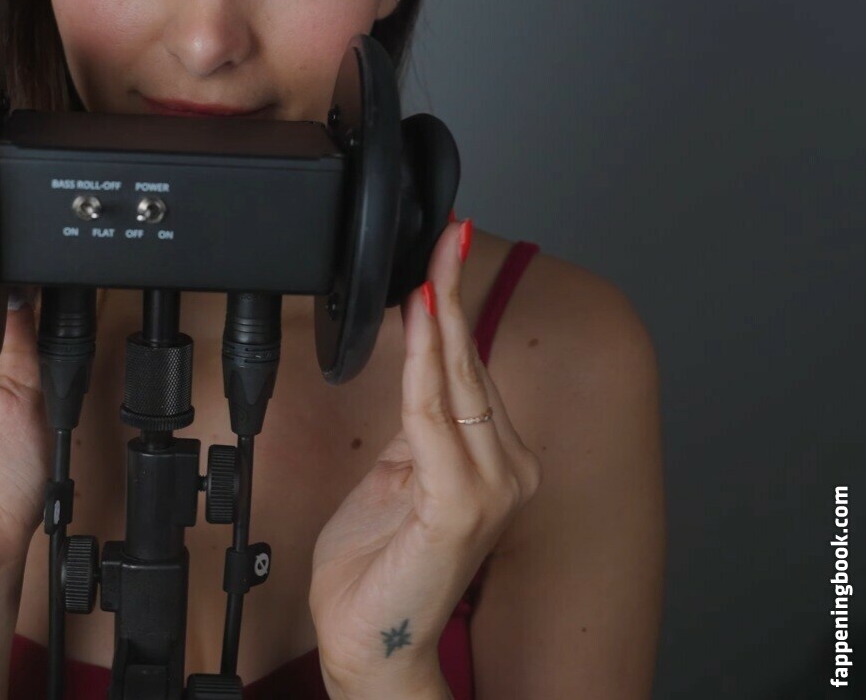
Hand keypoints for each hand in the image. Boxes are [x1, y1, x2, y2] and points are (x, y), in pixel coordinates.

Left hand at [308, 219, 541, 691]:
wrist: (370, 639)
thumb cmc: (381, 565)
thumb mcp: (397, 474)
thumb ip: (418, 427)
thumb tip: (420, 377)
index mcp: (492, 460)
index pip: (473, 367)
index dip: (457, 308)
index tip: (447, 255)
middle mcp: (505, 469)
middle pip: (473, 362)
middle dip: (453, 292)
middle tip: (447, 234)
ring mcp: (490, 486)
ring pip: (457, 380)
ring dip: (440, 316)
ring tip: (432, 264)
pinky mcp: (460, 502)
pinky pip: (433, 416)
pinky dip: (424, 363)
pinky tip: (419, 322)